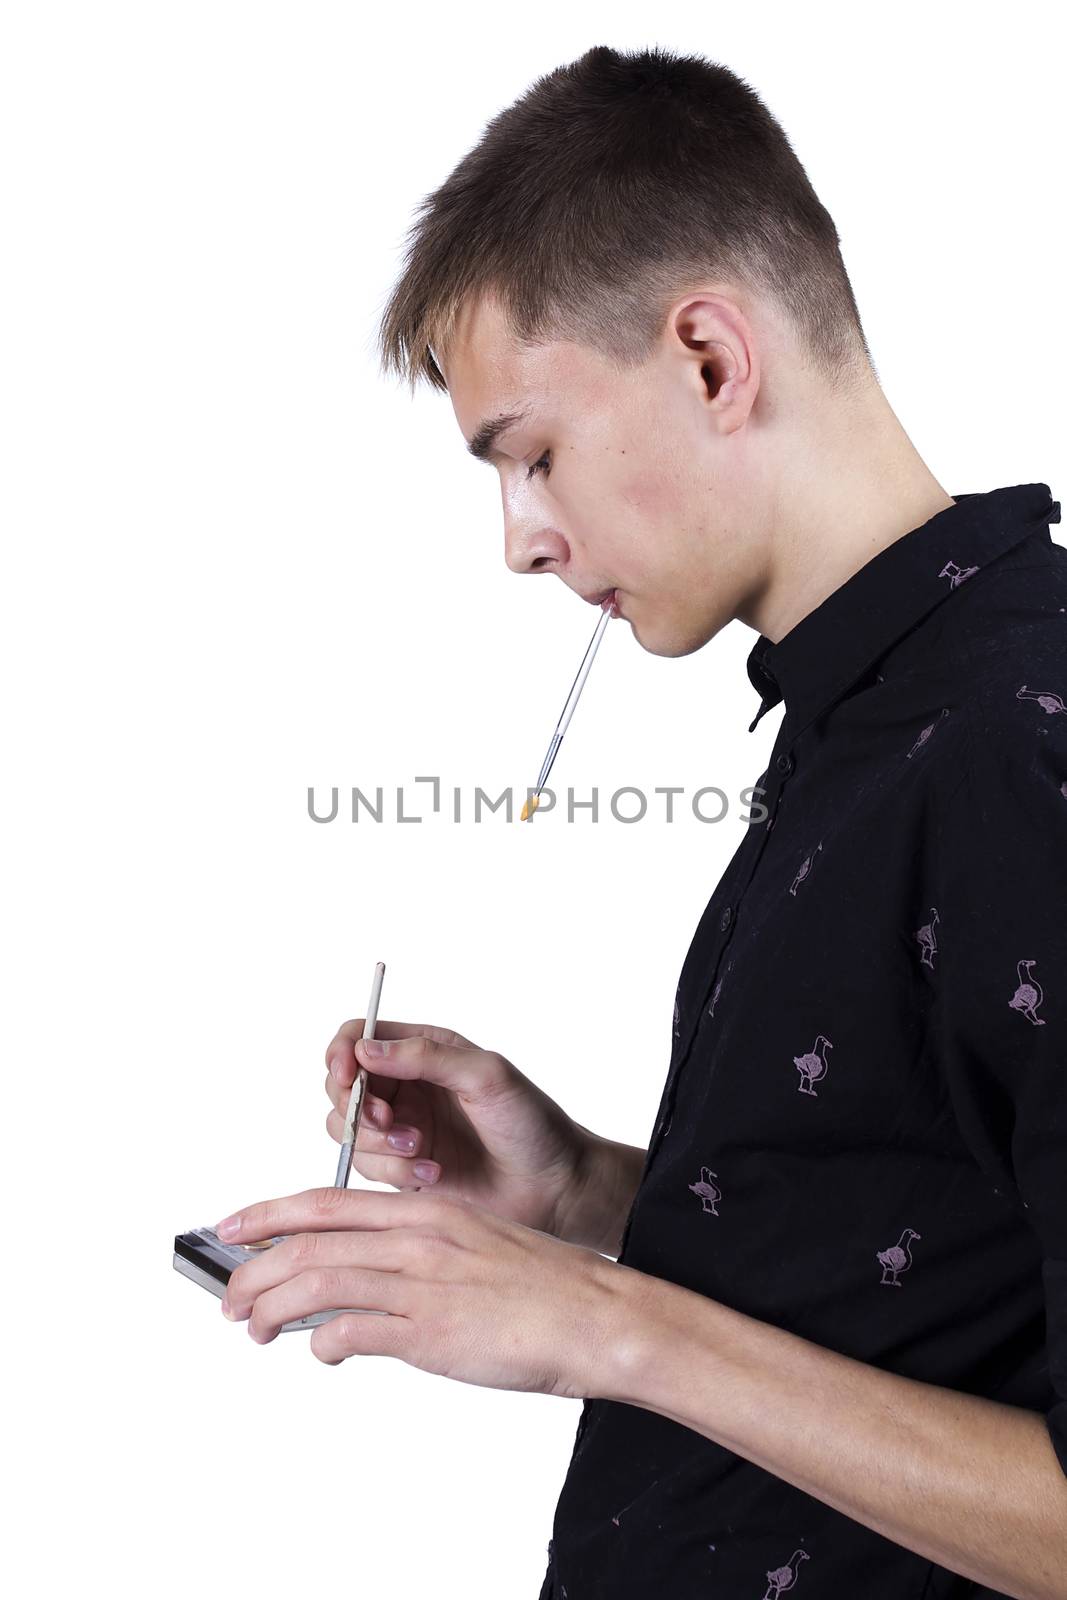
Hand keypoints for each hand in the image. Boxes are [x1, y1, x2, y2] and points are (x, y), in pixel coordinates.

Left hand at [216, 1186, 636, 1394]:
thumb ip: (415, 1252)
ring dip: (271, 1310)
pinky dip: (321, 1344)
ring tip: (255, 1332)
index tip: (233, 1228)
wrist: (596, 1315)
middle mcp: (416, 1237)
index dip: (269, 1214)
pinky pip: (351, 1331)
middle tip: (228, 1299)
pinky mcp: (430, 1331)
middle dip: (252, 1270)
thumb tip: (362, 1280)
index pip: (325, 1202)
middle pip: (307, 1241)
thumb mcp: (470, 1245)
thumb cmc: (541, 1288)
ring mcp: (421, 1283)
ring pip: (316, 1283)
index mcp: (425, 1210)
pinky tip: (322, 1354)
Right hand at [323, 1018, 593, 1236]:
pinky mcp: (402, 1170)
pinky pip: (368, 1168)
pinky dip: (394, 1173)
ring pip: (347, 1131)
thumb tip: (365, 1049)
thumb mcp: (486, 1075)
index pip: (360, 1035)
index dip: (342, 1052)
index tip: (347, 1075)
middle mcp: (408, 1087)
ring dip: (377, 1143)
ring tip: (421, 1150)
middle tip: (388, 1122)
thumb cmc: (531, 1123)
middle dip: (356, 1106)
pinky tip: (434, 1176)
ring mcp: (402, 1129)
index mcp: (426, 1052)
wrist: (554, 1187)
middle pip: (341, 1086)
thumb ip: (426, 1057)